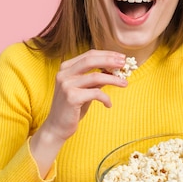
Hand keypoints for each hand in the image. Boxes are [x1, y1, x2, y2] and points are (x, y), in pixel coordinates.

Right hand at [30, 50, 128, 176]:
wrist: (57, 127)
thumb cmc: (72, 108)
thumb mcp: (84, 89)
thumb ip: (95, 79)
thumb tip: (114, 70)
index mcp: (66, 68)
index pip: (89, 54)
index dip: (107, 54)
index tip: (121, 57)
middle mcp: (64, 73)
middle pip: (91, 60)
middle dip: (110, 60)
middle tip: (124, 64)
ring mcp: (66, 85)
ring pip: (96, 76)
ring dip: (113, 79)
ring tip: (125, 83)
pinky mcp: (71, 97)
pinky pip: (95, 93)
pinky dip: (106, 98)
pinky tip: (109, 104)